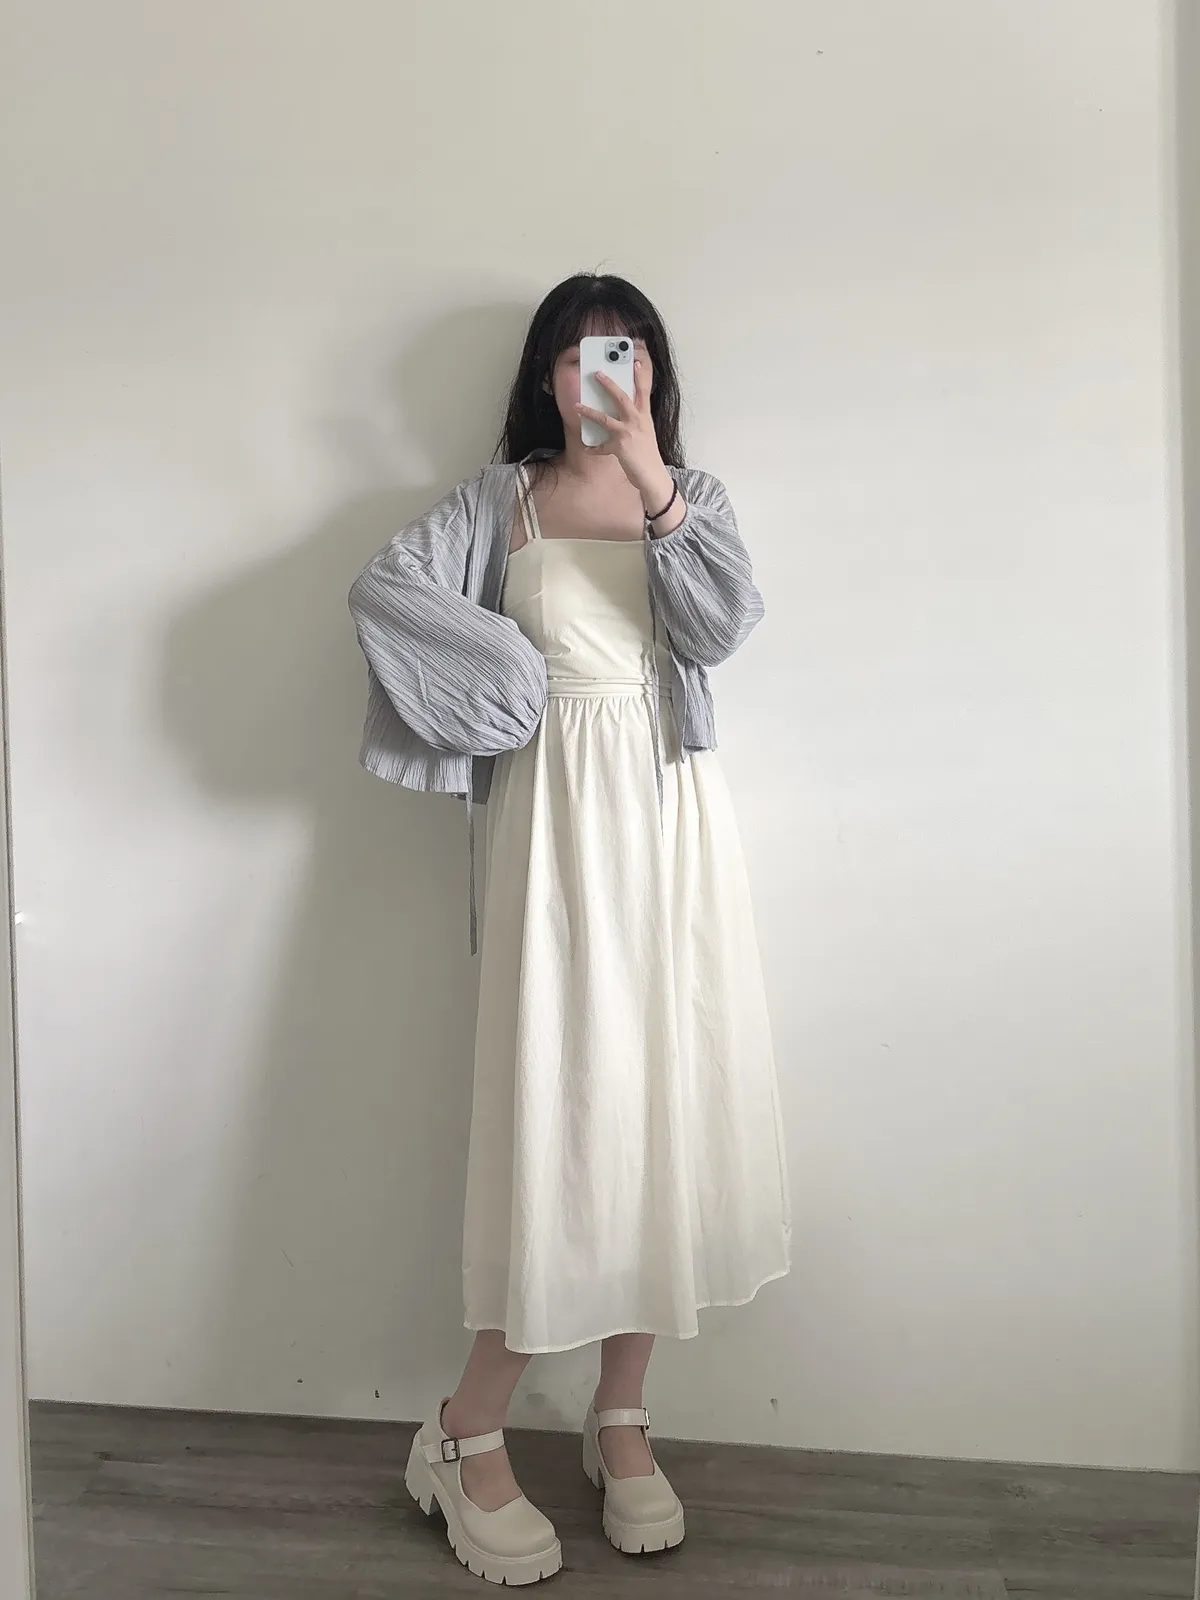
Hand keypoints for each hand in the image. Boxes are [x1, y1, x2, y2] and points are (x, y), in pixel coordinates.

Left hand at [575, 359, 664, 496]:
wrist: (653, 475)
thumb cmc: (648, 455)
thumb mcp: (646, 433)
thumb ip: (636, 421)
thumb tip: (623, 414)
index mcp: (645, 417)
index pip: (644, 392)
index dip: (640, 377)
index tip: (636, 362)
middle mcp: (637, 422)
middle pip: (622, 398)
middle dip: (609, 385)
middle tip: (597, 374)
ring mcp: (628, 434)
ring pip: (605, 418)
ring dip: (589, 412)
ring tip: (577, 406)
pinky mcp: (619, 447)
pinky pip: (601, 447)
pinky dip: (593, 448)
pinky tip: (586, 448)